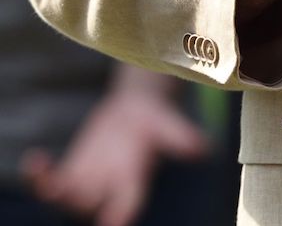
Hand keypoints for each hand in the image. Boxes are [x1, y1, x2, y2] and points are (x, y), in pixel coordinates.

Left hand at [20, 66, 208, 225]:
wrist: (133, 110)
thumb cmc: (155, 118)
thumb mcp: (167, 122)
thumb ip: (181, 137)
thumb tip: (204, 148)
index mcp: (136, 179)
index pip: (129, 203)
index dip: (120, 213)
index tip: (113, 221)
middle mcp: (110, 188)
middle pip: (92, 204)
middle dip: (79, 200)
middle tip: (62, 188)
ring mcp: (88, 182)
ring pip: (68, 198)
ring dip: (55, 191)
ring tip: (47, 179)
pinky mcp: (72, 172)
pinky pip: (52, 182)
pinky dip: (41, 176)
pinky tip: (34, 160)